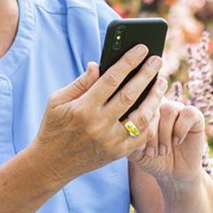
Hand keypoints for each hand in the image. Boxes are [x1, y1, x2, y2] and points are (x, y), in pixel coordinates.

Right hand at [32, 44, 168, 184]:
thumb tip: (97, 65)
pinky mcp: (117, 154)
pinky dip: (151, 121)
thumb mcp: (57, 100)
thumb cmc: (53, 127)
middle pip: (130, 95)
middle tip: (158, 60)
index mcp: (83, 108)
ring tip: (161, 83)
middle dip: (146, 75)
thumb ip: (80, 83)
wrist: (51, 163)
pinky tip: (155, 107)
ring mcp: (110, 141)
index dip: (128, 62)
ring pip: (141, 117)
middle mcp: (98, 125)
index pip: (111, 79)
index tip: (141, 49)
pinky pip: (141, 136)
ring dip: (154, 98)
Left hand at [127, 99, 205, 183]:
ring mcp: (177, 108)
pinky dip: (180, 130)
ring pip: (168, 109)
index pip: (136, 104)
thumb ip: (127, 135)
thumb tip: (124, 125)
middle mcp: (159, 103)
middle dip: (150, 133)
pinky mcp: (195, 115)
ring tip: (163, 151)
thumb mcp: (134, 149)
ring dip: (164, 134)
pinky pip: (188, 114)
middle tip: (151, 153)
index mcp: (143, 107)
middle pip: (151, 106)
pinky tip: (177, 142)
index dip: (137, 127)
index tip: (139, 149)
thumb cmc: (150, 158)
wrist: (172, 173)